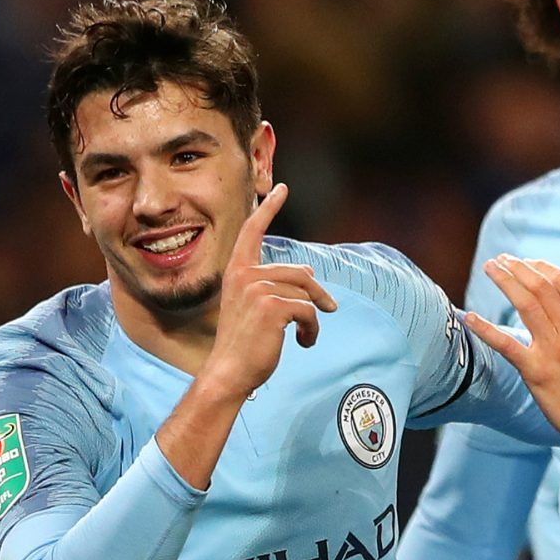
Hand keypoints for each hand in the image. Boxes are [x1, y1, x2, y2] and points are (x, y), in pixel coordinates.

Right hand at [203, 184, 336, 398]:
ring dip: (314, 315)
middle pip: (299, 273)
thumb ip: (275, 286)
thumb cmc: (243, 343)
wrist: (229, 371)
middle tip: (330, 308)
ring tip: (308, 333)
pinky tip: (304, 342)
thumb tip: (309, 272)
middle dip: (318, 293)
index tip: (281, 188)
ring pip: (306, 293)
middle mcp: (245, 276)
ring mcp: (258, 290)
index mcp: (237, 273)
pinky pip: (308, 311)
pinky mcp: (273, 307)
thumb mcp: (255, 307)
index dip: (268, 209)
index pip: (253, 232)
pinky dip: (312, 329)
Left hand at [464, 255, 559, 452]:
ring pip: (524, 304)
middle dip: (518, 267)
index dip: (542, 267)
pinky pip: (506, 345)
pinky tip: (468, 316)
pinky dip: (485, 329)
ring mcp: (553, 349)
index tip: (526, 262)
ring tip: (489, 267)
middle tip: (501, 259)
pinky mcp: (535, 371)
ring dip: (504, 281)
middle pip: (541, 287)